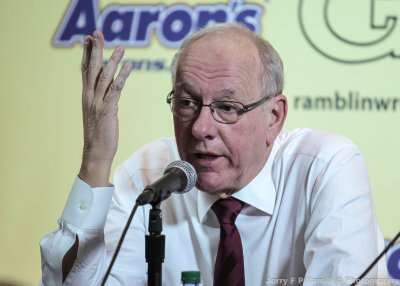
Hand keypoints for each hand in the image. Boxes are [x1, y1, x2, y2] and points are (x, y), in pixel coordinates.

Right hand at [78, 31, 130, 186]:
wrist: (95, 153)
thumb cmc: (99, 134)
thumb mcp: (98, 113)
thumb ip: (102, 98)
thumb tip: (110, 89)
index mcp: (86, 96)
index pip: (85, 71)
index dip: (87, 54)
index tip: (89, 39)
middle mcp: (89, 97)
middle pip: (92, 68)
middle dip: (96, 50)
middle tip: (98, 33)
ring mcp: (97, 103)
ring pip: (104, 77)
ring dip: (112, 60)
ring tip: (120, 47)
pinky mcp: (107, 110)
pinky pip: (115, 90)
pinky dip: (121, 77)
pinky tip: (128, 67)